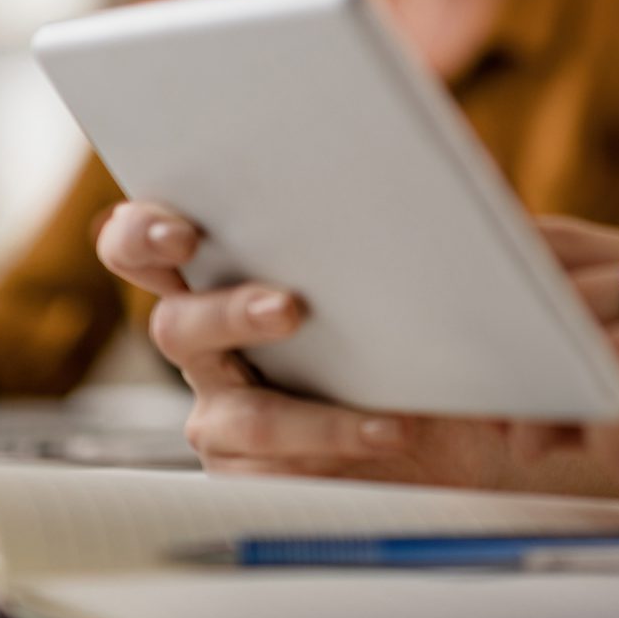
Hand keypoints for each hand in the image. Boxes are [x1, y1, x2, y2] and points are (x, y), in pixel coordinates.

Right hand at [95, 200, 516, 485]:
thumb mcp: (446, 252)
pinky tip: (391, 431)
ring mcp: (229, 411)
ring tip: (379, 405)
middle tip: (288, 308)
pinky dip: (337, 448)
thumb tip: (442, 145)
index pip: (146, 242)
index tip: (183, 232)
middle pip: (171, 326)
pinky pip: (274, 472)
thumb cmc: (438, 319)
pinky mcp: (257, 472)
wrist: (475, 420)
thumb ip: (433, 202)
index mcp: (226, 265)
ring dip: (302, 410)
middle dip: (224, 313)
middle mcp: (212, 340)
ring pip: (231, 415)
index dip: (143, 234)